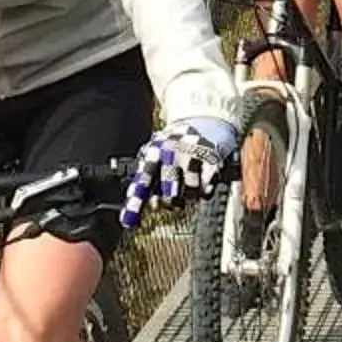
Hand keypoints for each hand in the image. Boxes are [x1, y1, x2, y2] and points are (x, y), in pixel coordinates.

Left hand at [120, 115, 240, 228]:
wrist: (206, 119)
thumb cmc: (176, 142)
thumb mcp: (155, 151)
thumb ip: (145, 176)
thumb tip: (143, 203)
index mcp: (155, 151)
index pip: (143, 182)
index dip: (135, 204)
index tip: (128, 222)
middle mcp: (173, 154)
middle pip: (170, 195)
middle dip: (170, 201)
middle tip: (172, 197)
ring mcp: (194, 157)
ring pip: (190, 195)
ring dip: (189, 195)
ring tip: (188, 183)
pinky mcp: (213, 162)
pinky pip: (207, 190)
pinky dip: (204, 190)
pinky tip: (202, 180)